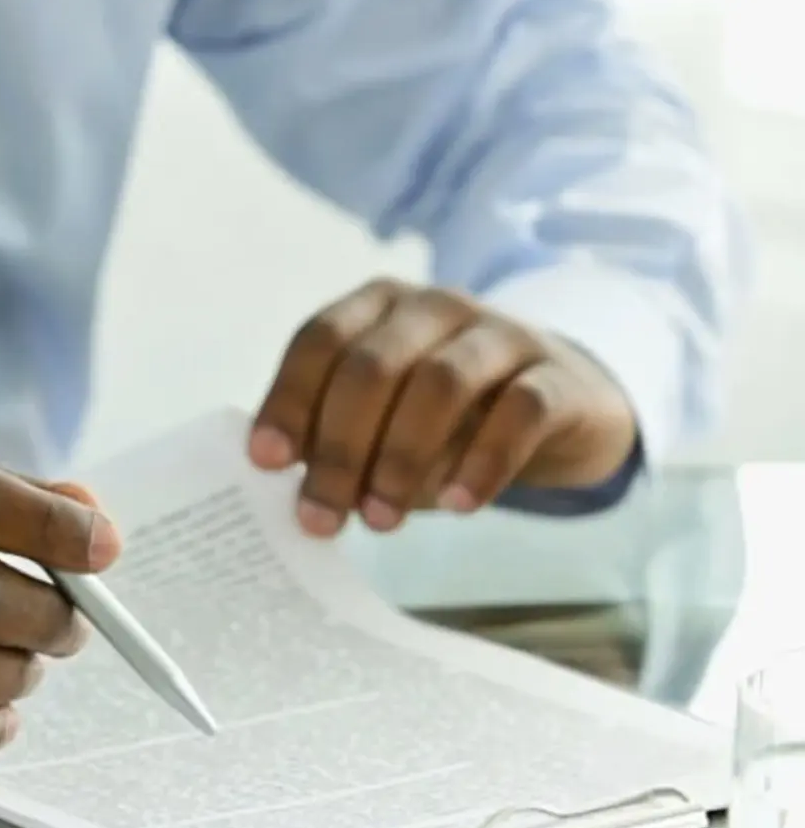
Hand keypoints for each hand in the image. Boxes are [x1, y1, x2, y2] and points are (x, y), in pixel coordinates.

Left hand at [249, 279, 636, 534]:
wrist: (559, 409)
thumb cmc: (443, 422)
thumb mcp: (380, 425)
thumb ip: (333, 441)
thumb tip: (286, 490)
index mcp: (376, 307)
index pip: (320, 339)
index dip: (289, 399)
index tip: (267, 463)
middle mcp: (434, 307)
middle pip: (372, 366)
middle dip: (340, 447)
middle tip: (322, 517)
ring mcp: (500, 333)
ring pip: (440, 382)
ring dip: (401, 458)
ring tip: (381, 521)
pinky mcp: (556, 376)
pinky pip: (520, 411)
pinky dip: (483, 461)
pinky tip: (458, 505)